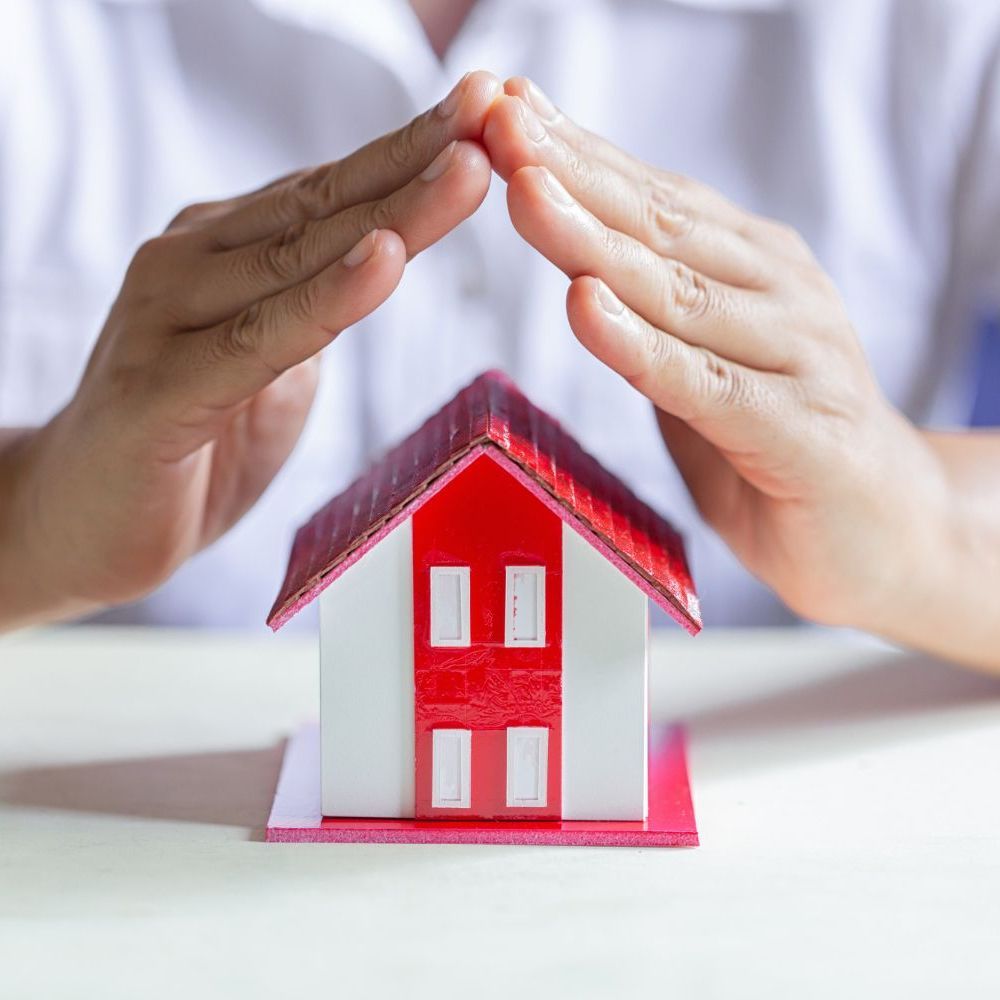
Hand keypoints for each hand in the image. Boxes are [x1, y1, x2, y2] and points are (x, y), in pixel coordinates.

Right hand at [0, 71, 500, 627]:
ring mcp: (168, 318)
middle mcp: (191, 263)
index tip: (492, 108)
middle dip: (420, 157)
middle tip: (498, 108)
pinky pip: (257, 341)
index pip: (332, 192)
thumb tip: (372, 265)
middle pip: (324, 206)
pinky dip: (325, 302)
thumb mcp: (266, 362)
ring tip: (467, 169)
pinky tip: (383, 262)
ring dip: (393, 212)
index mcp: (223, 252)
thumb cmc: (185, 440)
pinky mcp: (159, 390)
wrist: (79, 519)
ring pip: (299, 260)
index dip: (414, 150)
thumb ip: (307, 308)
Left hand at [483, 78, 952, 632]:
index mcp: (753, 268)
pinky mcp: (799, 429)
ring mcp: (797, 355)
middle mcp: (778, 293)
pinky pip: (704, 382)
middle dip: (571, 172)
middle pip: (659, 224)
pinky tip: (586, 306)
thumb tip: (579, 273)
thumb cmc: (780, 445)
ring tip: (526, 191)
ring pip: (675, 290)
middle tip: (498, 122)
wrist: (887, 532)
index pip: (654, 198)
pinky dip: (639, 345)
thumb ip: (659, 320)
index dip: (578, 154)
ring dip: (593, 239)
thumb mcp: (707, 367)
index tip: (504, 112)